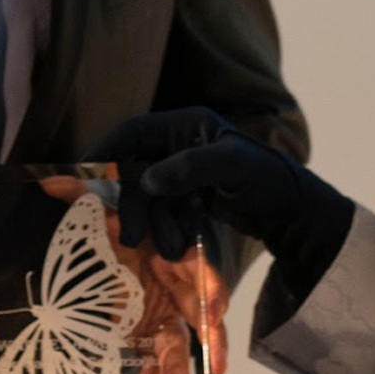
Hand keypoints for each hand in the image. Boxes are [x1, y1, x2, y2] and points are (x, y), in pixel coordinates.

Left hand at [37, 174, 226, 373]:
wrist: (112, 237)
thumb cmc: (115, 220)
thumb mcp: (99, 204)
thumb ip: (81, 193)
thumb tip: (49, 181)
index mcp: (170, 247)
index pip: (197, 264)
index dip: (208, 286)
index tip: (213, 309)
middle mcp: (175, 280)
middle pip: (198, 310)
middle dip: (208, 339)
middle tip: (214, 366)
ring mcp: (164, 306)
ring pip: (179, 337)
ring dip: (180, 366)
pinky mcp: (149, 324)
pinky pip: (155, 350)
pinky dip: (152, 369)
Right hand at [90, 108, 356, 296]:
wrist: (293, 209)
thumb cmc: (266, 178)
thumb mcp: (232, 167)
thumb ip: (190, 168)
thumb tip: (147, 180)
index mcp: (186, 125)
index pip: (131, 133)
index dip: (103, 153)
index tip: (81, 178)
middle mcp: (179, 144)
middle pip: (134, 169)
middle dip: (130, 204)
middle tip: (130, 236)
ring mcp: (183, 171)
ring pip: (147, 196)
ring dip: (151, 223)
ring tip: (169, 248)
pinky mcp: (188, 195)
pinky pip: (162, 211)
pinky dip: (164, 228)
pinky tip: (178, 246)